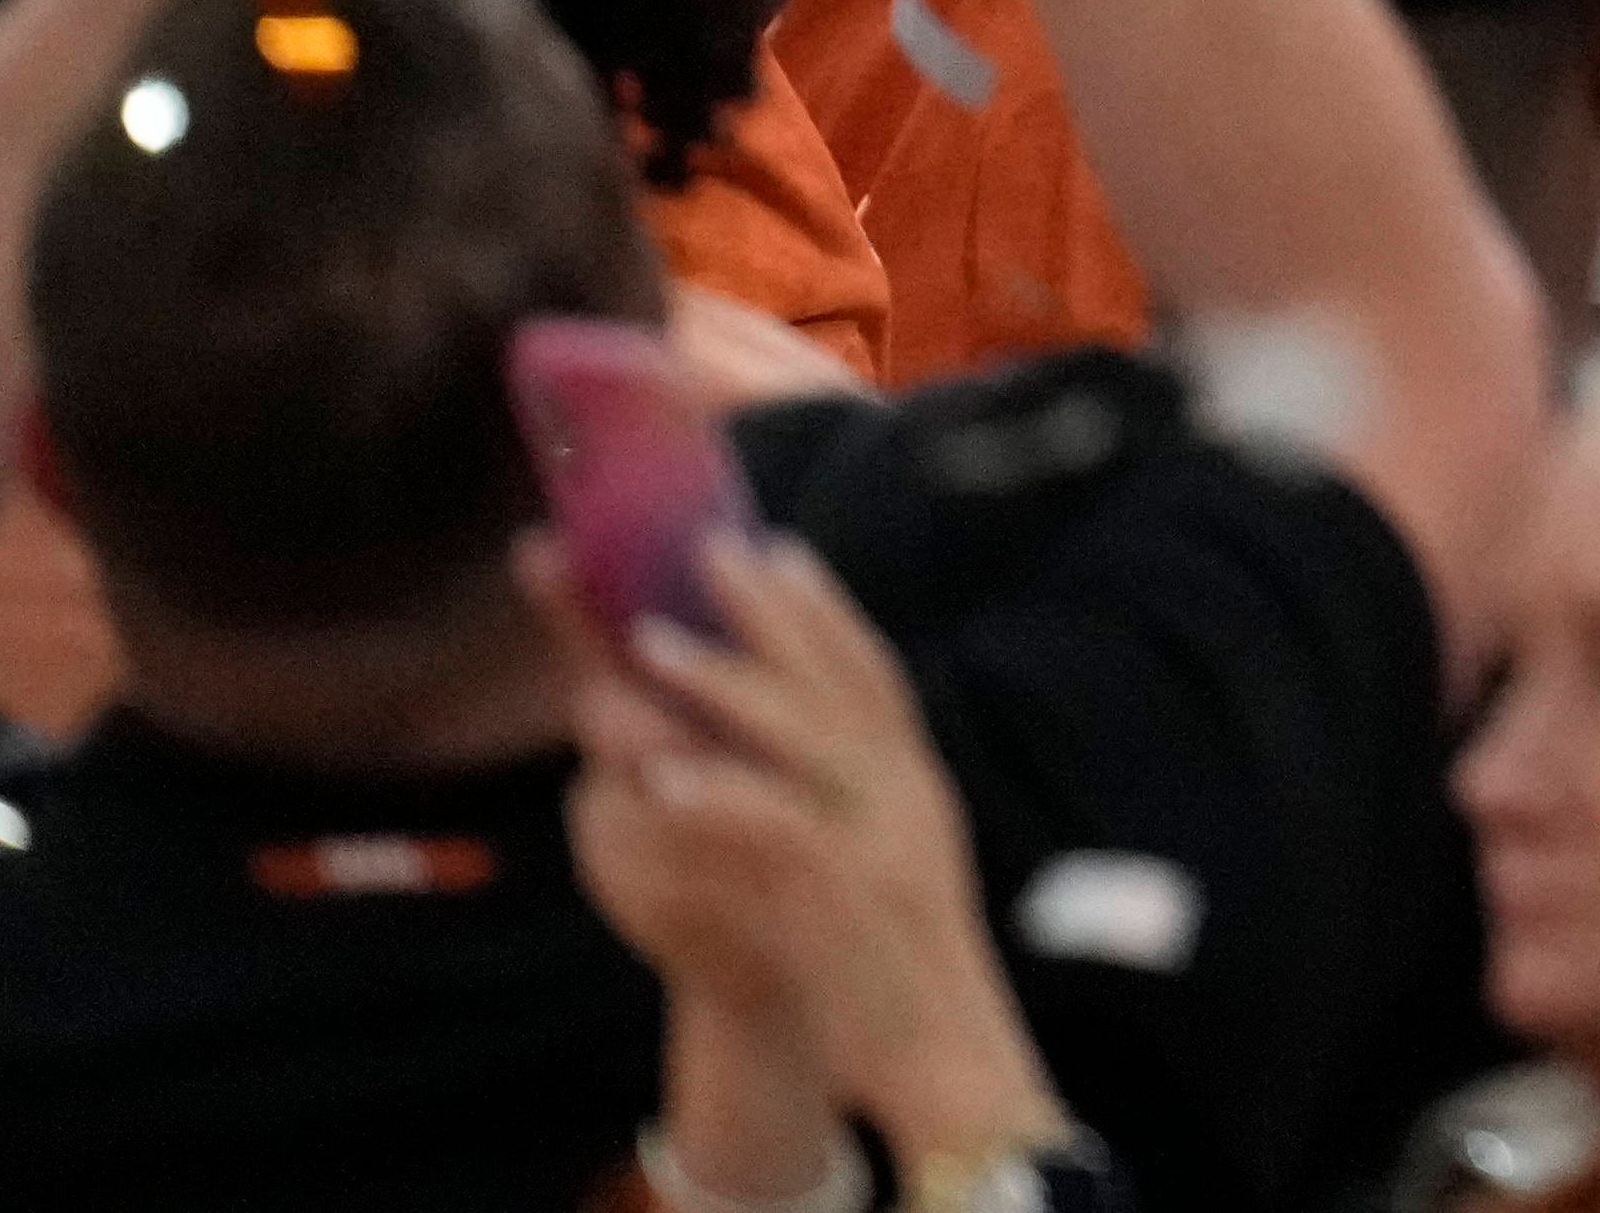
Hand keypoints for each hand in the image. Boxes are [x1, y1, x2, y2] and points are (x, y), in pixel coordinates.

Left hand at [550, 534, 1065, 1176]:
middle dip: (771, 612)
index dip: (825, 607)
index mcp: (914, 782)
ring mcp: (880, 837)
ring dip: (723, 683)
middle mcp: (906, 792)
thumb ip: (864, 801)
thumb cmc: (906, 966)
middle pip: (839, 678)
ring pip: (801, 734)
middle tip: (711, 549)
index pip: (873, 671)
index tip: (778, 547)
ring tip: (650, 645)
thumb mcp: (896, 862)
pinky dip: (721, 796)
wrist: (948, 1051)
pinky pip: (775, 830)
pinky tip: (664, 777)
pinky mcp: (844, 893)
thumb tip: (822, 749)